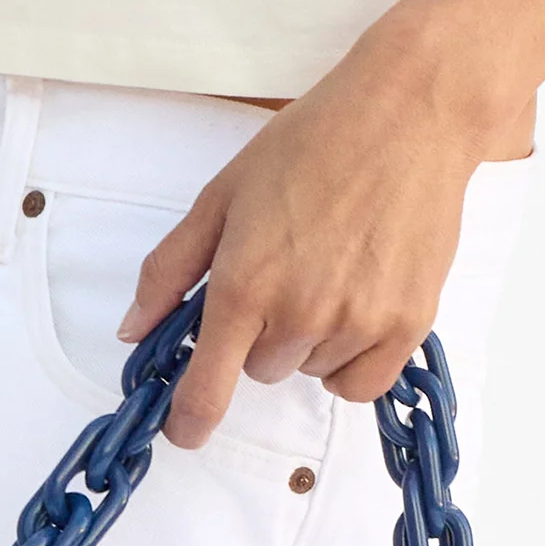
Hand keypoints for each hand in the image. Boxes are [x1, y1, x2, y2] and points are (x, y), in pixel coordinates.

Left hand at [116, 18, 516, 448]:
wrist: (410, 112)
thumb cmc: (312, 144)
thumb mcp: (222, 196)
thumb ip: (170, 269)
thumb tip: (133, 331)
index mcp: (245, 284)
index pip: (207, 389)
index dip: (189, 421)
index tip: (184, 433)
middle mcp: (300, 314)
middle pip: (260, 371)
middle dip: (261, 335)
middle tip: (287, 270)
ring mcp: (357, 323)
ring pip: (310, 372)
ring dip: (310, 340)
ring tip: (331, 269)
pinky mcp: (407, 325)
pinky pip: (361, 384)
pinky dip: (352, 359)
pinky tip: (357, 306)